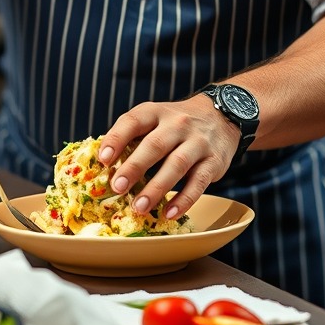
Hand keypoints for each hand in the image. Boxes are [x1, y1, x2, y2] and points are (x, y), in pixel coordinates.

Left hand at [97, 96, 239, 219]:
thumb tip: (102, 164)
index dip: (117, 139)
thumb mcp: (155, 119)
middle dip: (135, 167)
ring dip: (157, 187)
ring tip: (139, 207)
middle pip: (155, 144)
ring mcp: (198, 142)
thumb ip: (133, 137)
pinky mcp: (214, 161)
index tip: (103, 159)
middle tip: (117, 187)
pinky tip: (169, 213)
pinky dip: (184, 199)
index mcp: (156, 112)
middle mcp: (177, 124)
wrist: (222, 115)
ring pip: (177, 164)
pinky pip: (199, 181)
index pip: (133, 121)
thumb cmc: (176, 124)